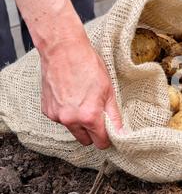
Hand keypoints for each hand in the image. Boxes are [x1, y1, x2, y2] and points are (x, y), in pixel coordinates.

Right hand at [39, 34, 122, 148]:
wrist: (63, 50)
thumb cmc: (88, 66)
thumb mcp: (109, 91)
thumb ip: (114, 116)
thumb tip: (121, 134)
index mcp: (89, 116)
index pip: (100, 142)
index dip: (108, 138)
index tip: (110, 131)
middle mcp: (70, 120)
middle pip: (86, 140)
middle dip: (94, 132)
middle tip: (98, 114)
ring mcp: (56, 116)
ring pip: (73, 130)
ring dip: (80, 123)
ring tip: (83, 101)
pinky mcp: (47, 110)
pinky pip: (61, 119)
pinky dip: (67, 113)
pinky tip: (71, 97)